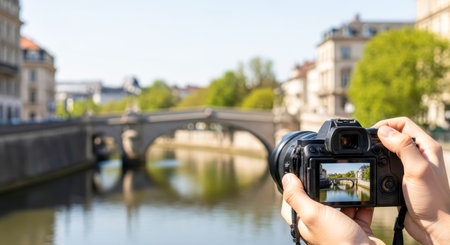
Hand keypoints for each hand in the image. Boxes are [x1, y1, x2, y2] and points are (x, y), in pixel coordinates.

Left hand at [281, 173, 384, 244]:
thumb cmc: (337, 242)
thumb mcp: (312, 214)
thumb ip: (297, 196)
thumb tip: (287, 178)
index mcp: (303, 223)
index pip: (292, 202)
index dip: (293, 188)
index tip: (298, 175)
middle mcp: (319, 225)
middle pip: (317, 201)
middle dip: (323, 188)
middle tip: (327, 175)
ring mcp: (338, 226)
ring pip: (339, 204)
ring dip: (345, 195)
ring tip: (347, 184)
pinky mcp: (355, 228)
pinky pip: (358, 211)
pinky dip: (362, 203)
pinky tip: (364, 195)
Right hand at [374, 117, 449, 243]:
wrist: (434, 226)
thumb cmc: (432, 200)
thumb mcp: (417, 169)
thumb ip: (402, 147)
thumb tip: (384, 131)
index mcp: (426, 147)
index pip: (404, 124)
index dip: (387, 124)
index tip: (372, 133)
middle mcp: (419, 154)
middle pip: (395, 135)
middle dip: (380, 137)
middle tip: (367, 145)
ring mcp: (411, 166)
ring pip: (389, 150)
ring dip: (378, 151)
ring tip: (369, 156)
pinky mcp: (402, 178)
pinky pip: (387, 165)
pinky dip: (378, 165)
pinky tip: (374, 171)